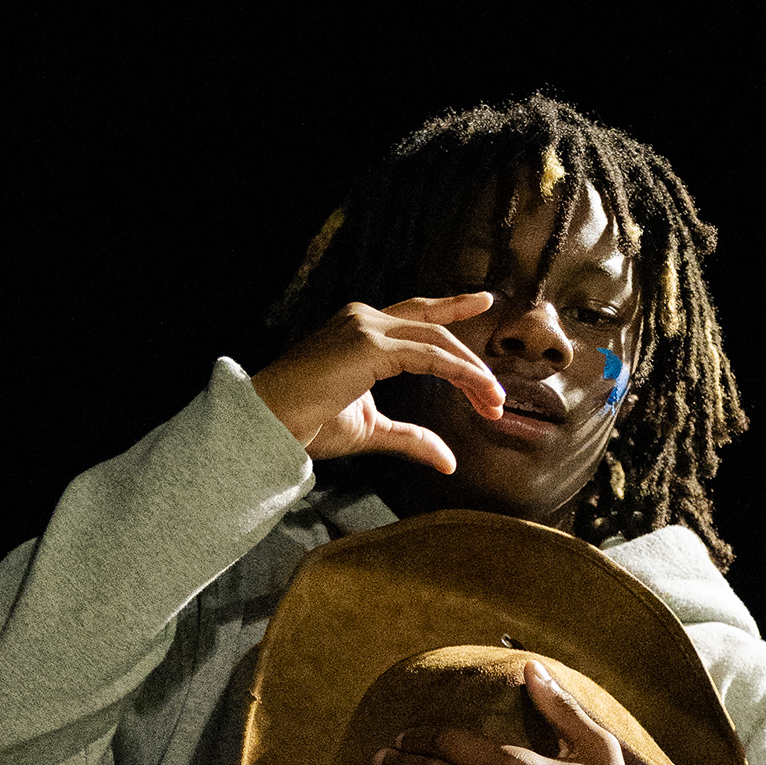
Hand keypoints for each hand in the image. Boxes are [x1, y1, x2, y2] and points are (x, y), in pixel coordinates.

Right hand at [251, 294, 505, 469]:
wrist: (267, 424)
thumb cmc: (307, 424)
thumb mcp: (371, 430)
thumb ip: (412, 439)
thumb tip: (448, 461)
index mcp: (360, 329)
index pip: (417, 316)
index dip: (452, 310)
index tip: (482, 302)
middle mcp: (363, 318)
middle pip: (433, 327)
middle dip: (471, 361)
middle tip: (498, 394)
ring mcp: (365, 326)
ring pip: (436, 340)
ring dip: (471, 372)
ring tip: (494, 401)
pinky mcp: (369, 344)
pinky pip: (428, 355)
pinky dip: (458, 373)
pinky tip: (477, 390)